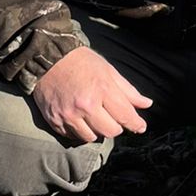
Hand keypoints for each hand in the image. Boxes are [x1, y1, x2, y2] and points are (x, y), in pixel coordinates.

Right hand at [32, 46, 151, 144]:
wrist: (48, 58)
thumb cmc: (82, 62)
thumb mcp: (108, 71)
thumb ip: (128, 91)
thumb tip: (147, 104)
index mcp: (102, 90)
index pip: (125, 116)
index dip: (136, 124)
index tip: (140, 127)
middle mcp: (85, 105)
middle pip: (110, 131)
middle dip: (115, 126)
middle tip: (112, 116)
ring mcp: (68, 114)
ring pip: (90, 137)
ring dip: (96, 130)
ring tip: (94, 117)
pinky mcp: (54, 120)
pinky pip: (72, 137)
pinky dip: (79, 132)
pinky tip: (80, 120)